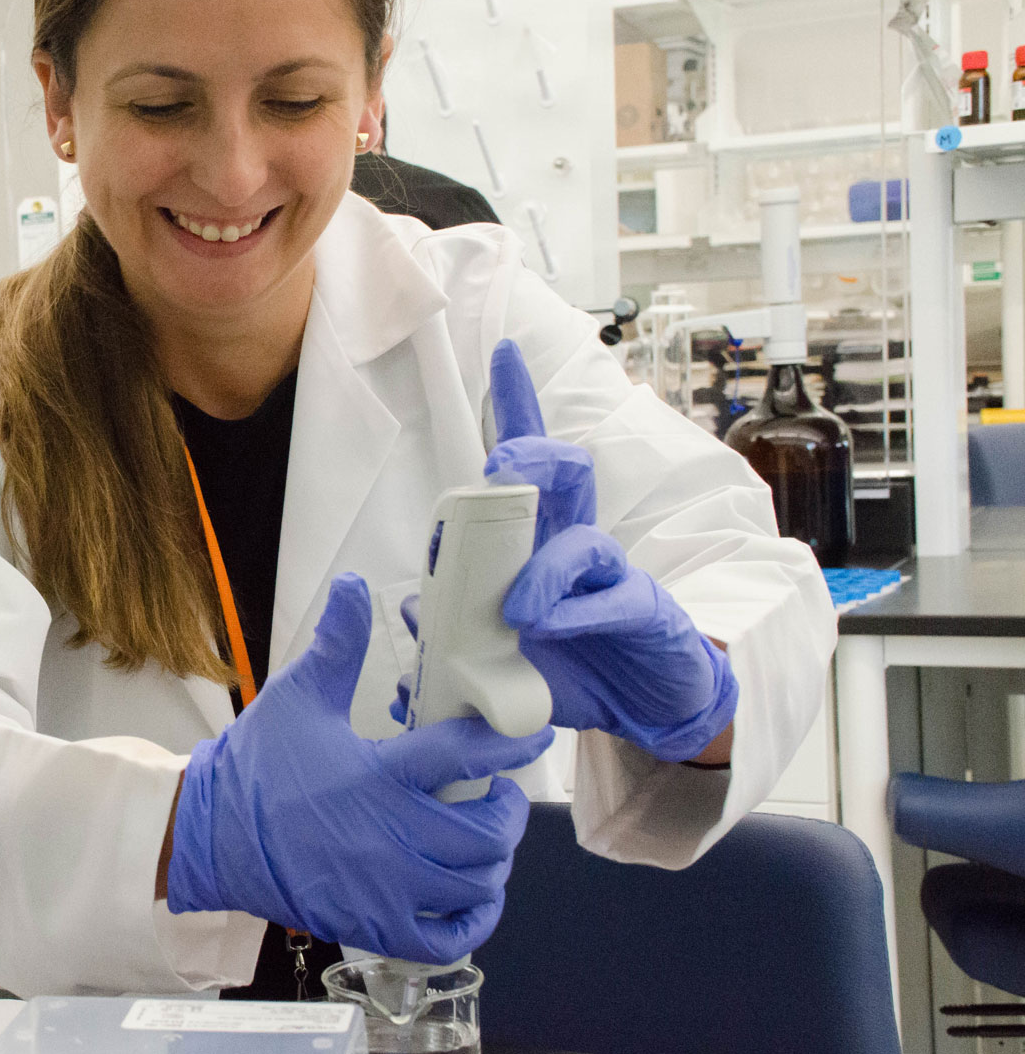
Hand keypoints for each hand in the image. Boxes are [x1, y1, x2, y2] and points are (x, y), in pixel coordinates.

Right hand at [168, 573, 553, 963]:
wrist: (209, 836)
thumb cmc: (256, 768)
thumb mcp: (297, 696)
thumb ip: (337, 644)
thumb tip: (353, 586)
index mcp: (378, 775)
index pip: (466, 755)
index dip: (509, 743)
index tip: (532, 734)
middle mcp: (391, 836)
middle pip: (486, 833)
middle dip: (505, 811)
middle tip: (496, 794)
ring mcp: (385, 887)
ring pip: (475, 884)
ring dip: (492, 862)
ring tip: (482, 839)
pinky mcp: (374, 923)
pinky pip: (447, 937)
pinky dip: (473, 919)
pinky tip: (471, 894)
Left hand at [482, 340, 738, 761]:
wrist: (646, 702)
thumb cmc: (573, 663)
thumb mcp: (505, 649)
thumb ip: (456, 628)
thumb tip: (409, 609)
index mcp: (540, 540)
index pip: (529, 464)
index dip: (518, 406)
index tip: (503, 351)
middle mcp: (577, 543)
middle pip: (564, 475)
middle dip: (535, 457)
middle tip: (505, 461)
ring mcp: (613, 575)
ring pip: (584, 539)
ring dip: (545, 567)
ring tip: (518, 607)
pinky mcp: (643, 612)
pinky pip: (613, 601)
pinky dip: (576, 615)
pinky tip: (552, 628)